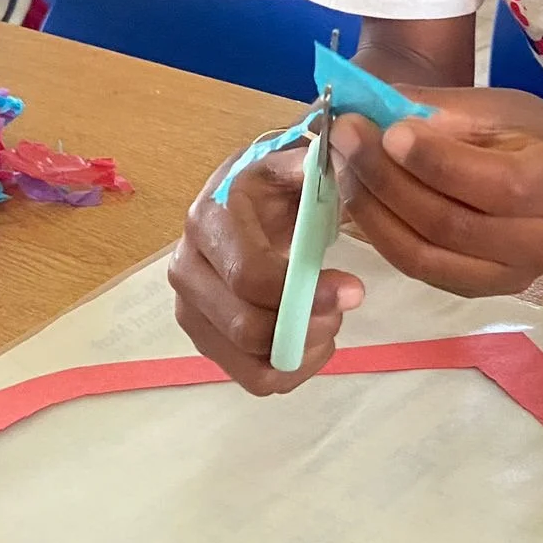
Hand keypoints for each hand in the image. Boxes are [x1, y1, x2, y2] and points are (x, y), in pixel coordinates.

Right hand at [169, 143, 364, 394]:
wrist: (245, 200)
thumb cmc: (276, 184)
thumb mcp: (292, 163)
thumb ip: (309, 165)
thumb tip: (329, 167)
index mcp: (209, 220)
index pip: (250, 276)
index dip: (305, 292)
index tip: (355, 290)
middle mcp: (187, 269)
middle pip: (246, 328)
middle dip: (308, 324)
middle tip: (346, 303)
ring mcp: (192, 309)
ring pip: (250, 362)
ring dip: (302, 350)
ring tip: (329, 319)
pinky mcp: (207, 339)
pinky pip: (252, 378)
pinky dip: (292, 369)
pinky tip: (312, 338)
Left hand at [333, 88, 542, 295]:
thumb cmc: (533, 136)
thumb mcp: (499, 107)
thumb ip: (440, 109)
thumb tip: (371, 103)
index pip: (498, 184)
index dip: (436, 161)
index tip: (387, 128)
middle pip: (452, 224)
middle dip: (388, 178)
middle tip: (346, 137)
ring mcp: (511, 277)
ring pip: (425, 254)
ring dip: (374, 209)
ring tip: (343, 165)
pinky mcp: (477, 291)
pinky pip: (418, 269)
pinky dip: (381, 233)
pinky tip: (360, 198)